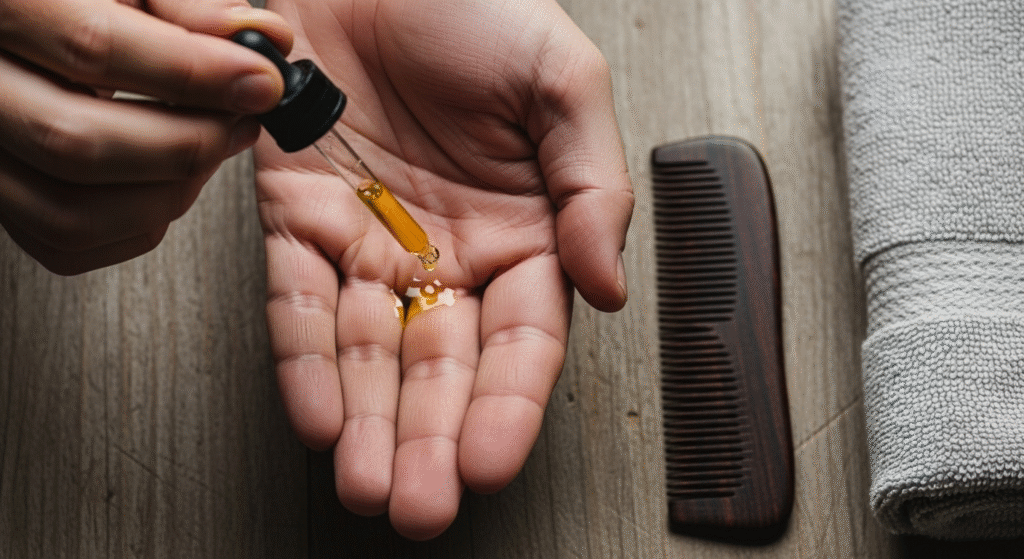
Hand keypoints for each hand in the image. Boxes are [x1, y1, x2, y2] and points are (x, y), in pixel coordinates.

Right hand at [0, 0, 292, 273]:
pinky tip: (168, 181)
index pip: (93, 47)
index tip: (261, 82)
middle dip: (185, 143)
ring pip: (70, 211)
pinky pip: (68, 244)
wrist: (28, 27)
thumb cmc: (74, 3)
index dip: (193, 72)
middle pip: (76, 142)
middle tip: (239, 122)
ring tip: (210, 149)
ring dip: (167, 193)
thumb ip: (185, 4)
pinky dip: (139, 226)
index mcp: (3, 6)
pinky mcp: (1, 198)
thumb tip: (261, 38)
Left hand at [257, 0, 632, 538]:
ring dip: (365, 423)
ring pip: (367, 352)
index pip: (522, 340)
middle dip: (429, 440)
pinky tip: (318, 415)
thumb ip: (596, 185)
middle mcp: (446, 253)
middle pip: (441, 366)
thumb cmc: (474, 7)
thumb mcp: (564, 81)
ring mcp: (369, 242)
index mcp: (523, 232)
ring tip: (365, 486)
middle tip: (419, 505)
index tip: (488, 460)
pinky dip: (303, 358)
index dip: (508, 405)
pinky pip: (295, 300)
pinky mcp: (296, 218)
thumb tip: (610, 286)